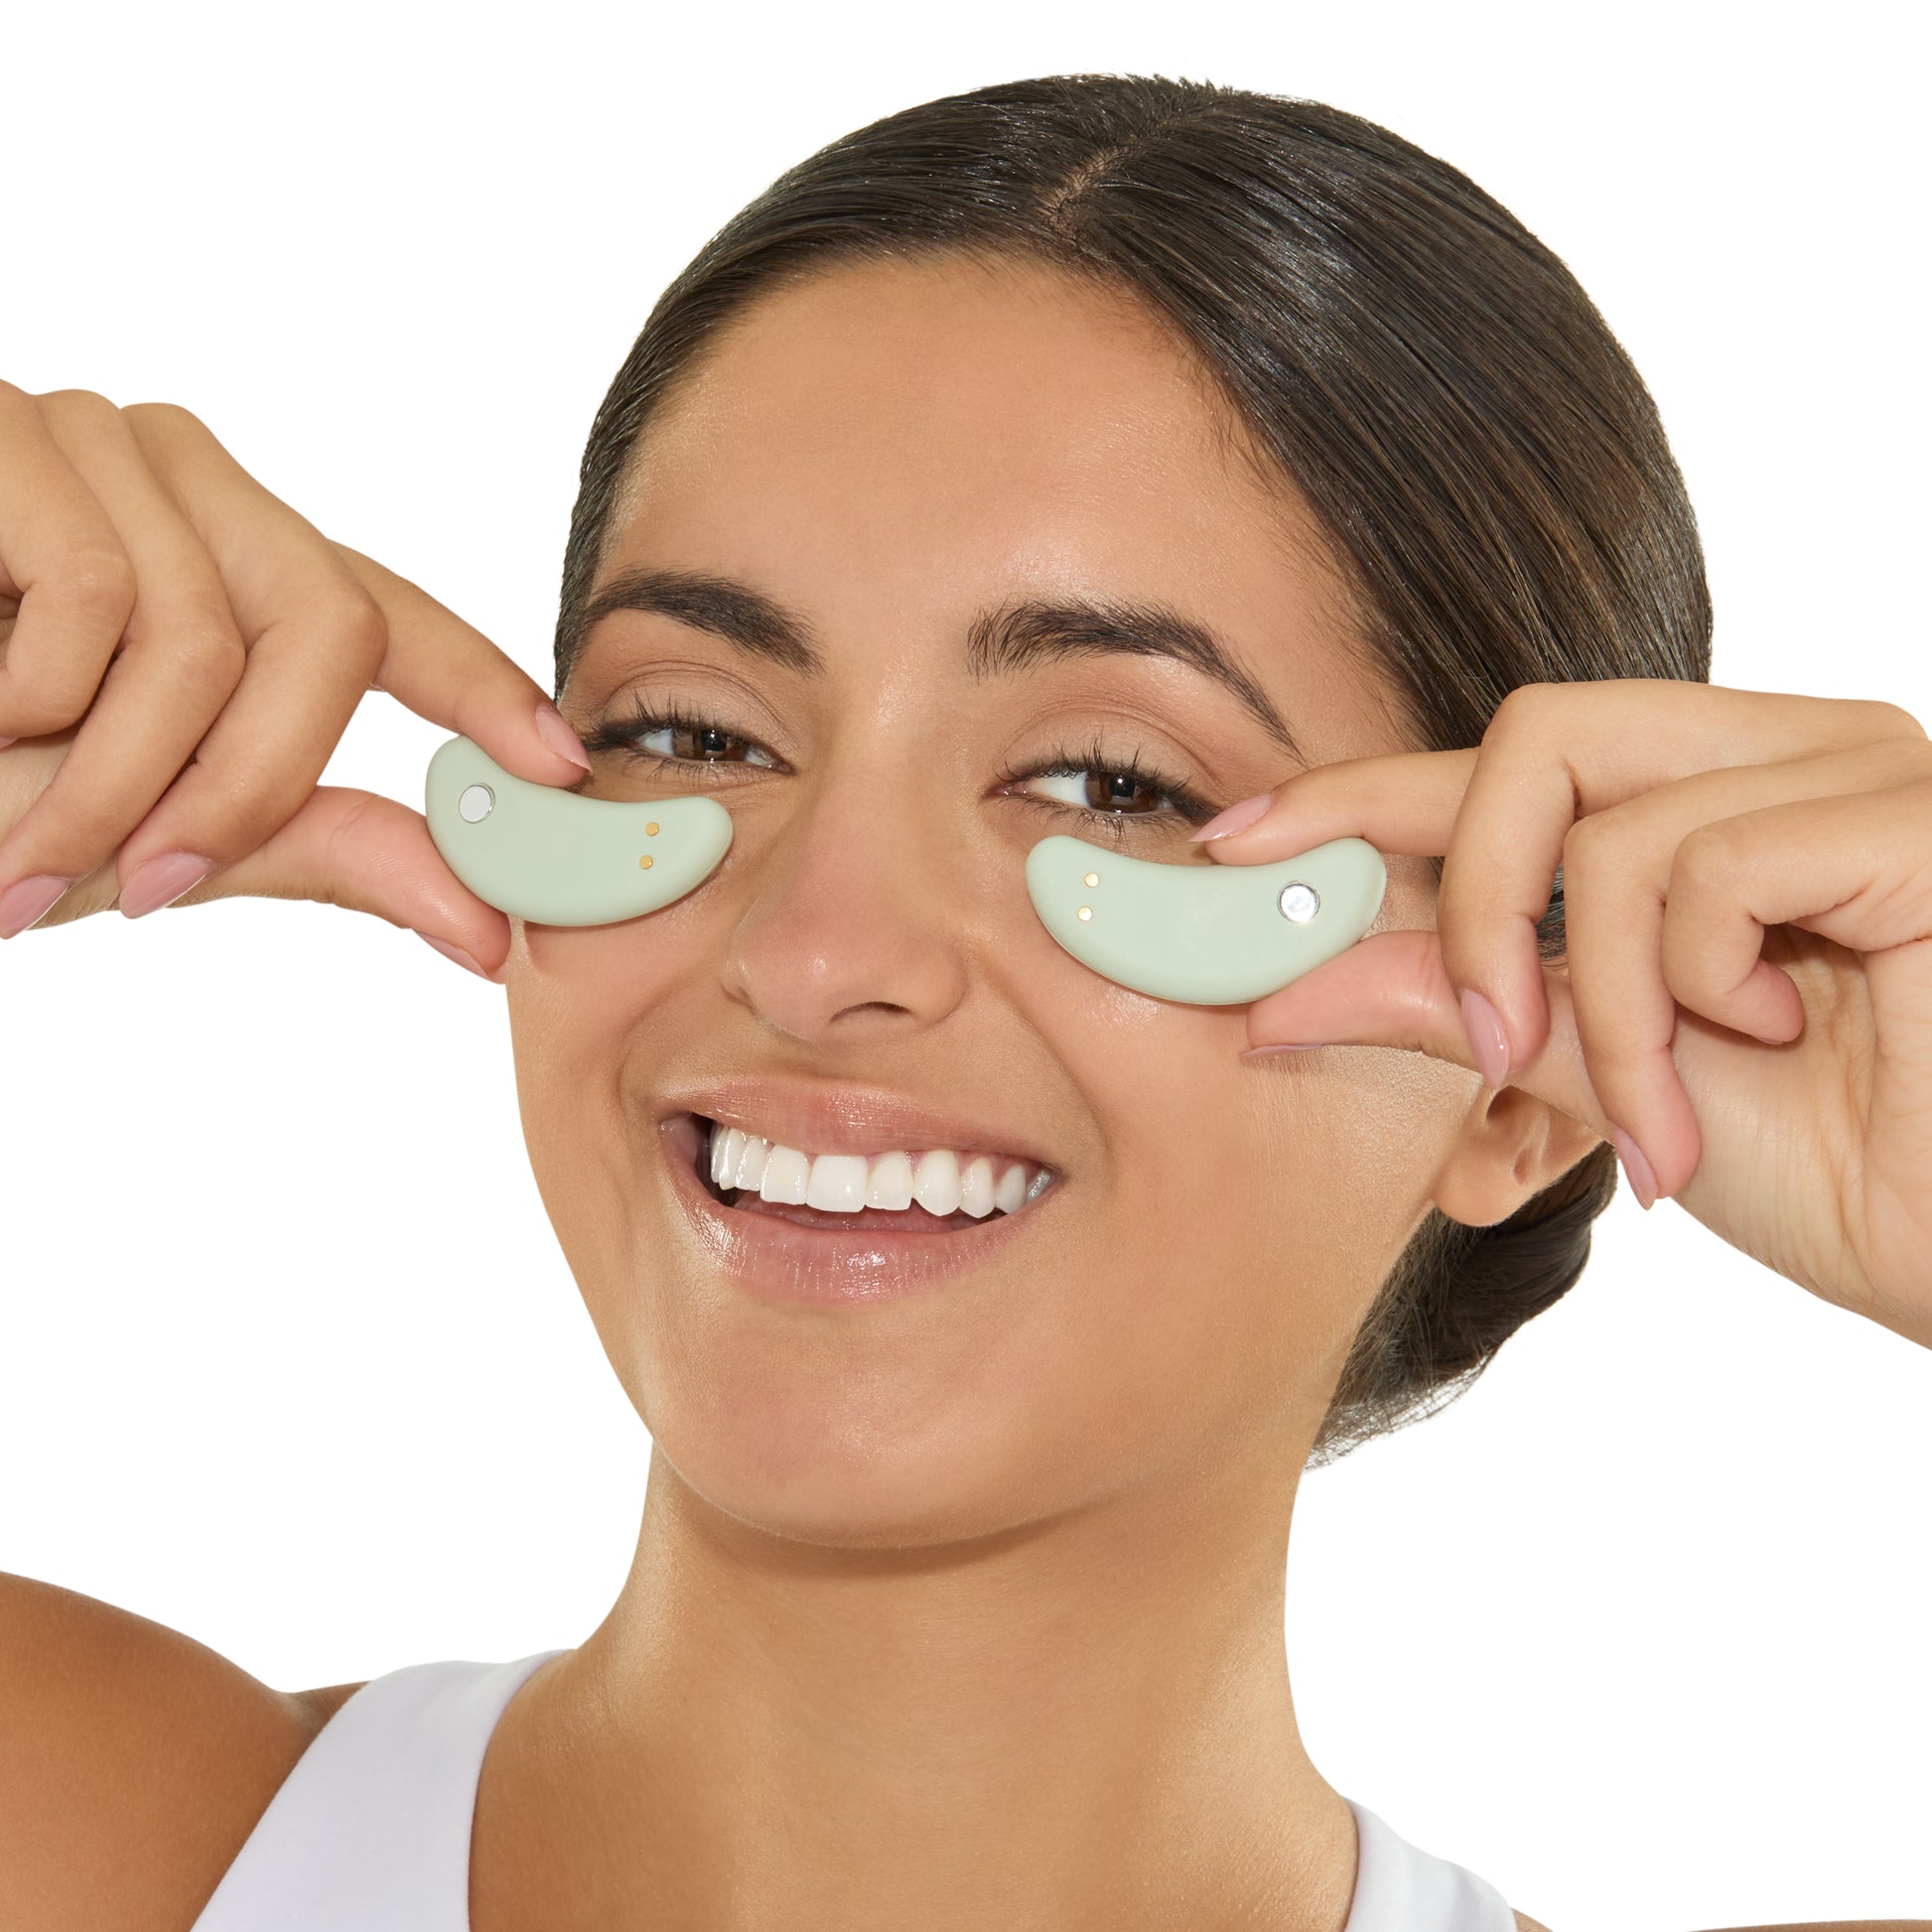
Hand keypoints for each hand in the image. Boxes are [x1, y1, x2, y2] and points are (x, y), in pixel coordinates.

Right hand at [0, 383, 592, 973]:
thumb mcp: (152, 820)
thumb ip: (318, 839)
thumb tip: (490, 923)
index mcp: (219, 559)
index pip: (387, 608)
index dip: (484, 683)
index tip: (564, 768)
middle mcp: (172, 480)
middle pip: (332, 625)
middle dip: (252, 784)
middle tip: (149, 891)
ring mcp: (85, 441)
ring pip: (215, 633)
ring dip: (118, 779)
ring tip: (19, 843)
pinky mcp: (4, 435)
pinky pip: (102, 605)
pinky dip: (33, 708)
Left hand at [1194, 679, 1931, 1349]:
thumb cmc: (1855, 1174)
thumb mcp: (1612, 1079)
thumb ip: (1471, 1006)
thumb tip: (1290, 985)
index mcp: (1726, 795)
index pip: (1508, 762)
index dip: (1363, 793)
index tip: (1235, 847)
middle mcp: (1794, 752)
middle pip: (1537, 735)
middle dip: (1468, 896)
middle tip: (1490, 1045)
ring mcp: (1863, 768)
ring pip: (1606, 826)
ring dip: (1597, 1010)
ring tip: (1659, 1125)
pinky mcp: (1914, 816)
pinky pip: (1702, 865)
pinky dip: (1682, 991)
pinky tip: (1771, 1047)